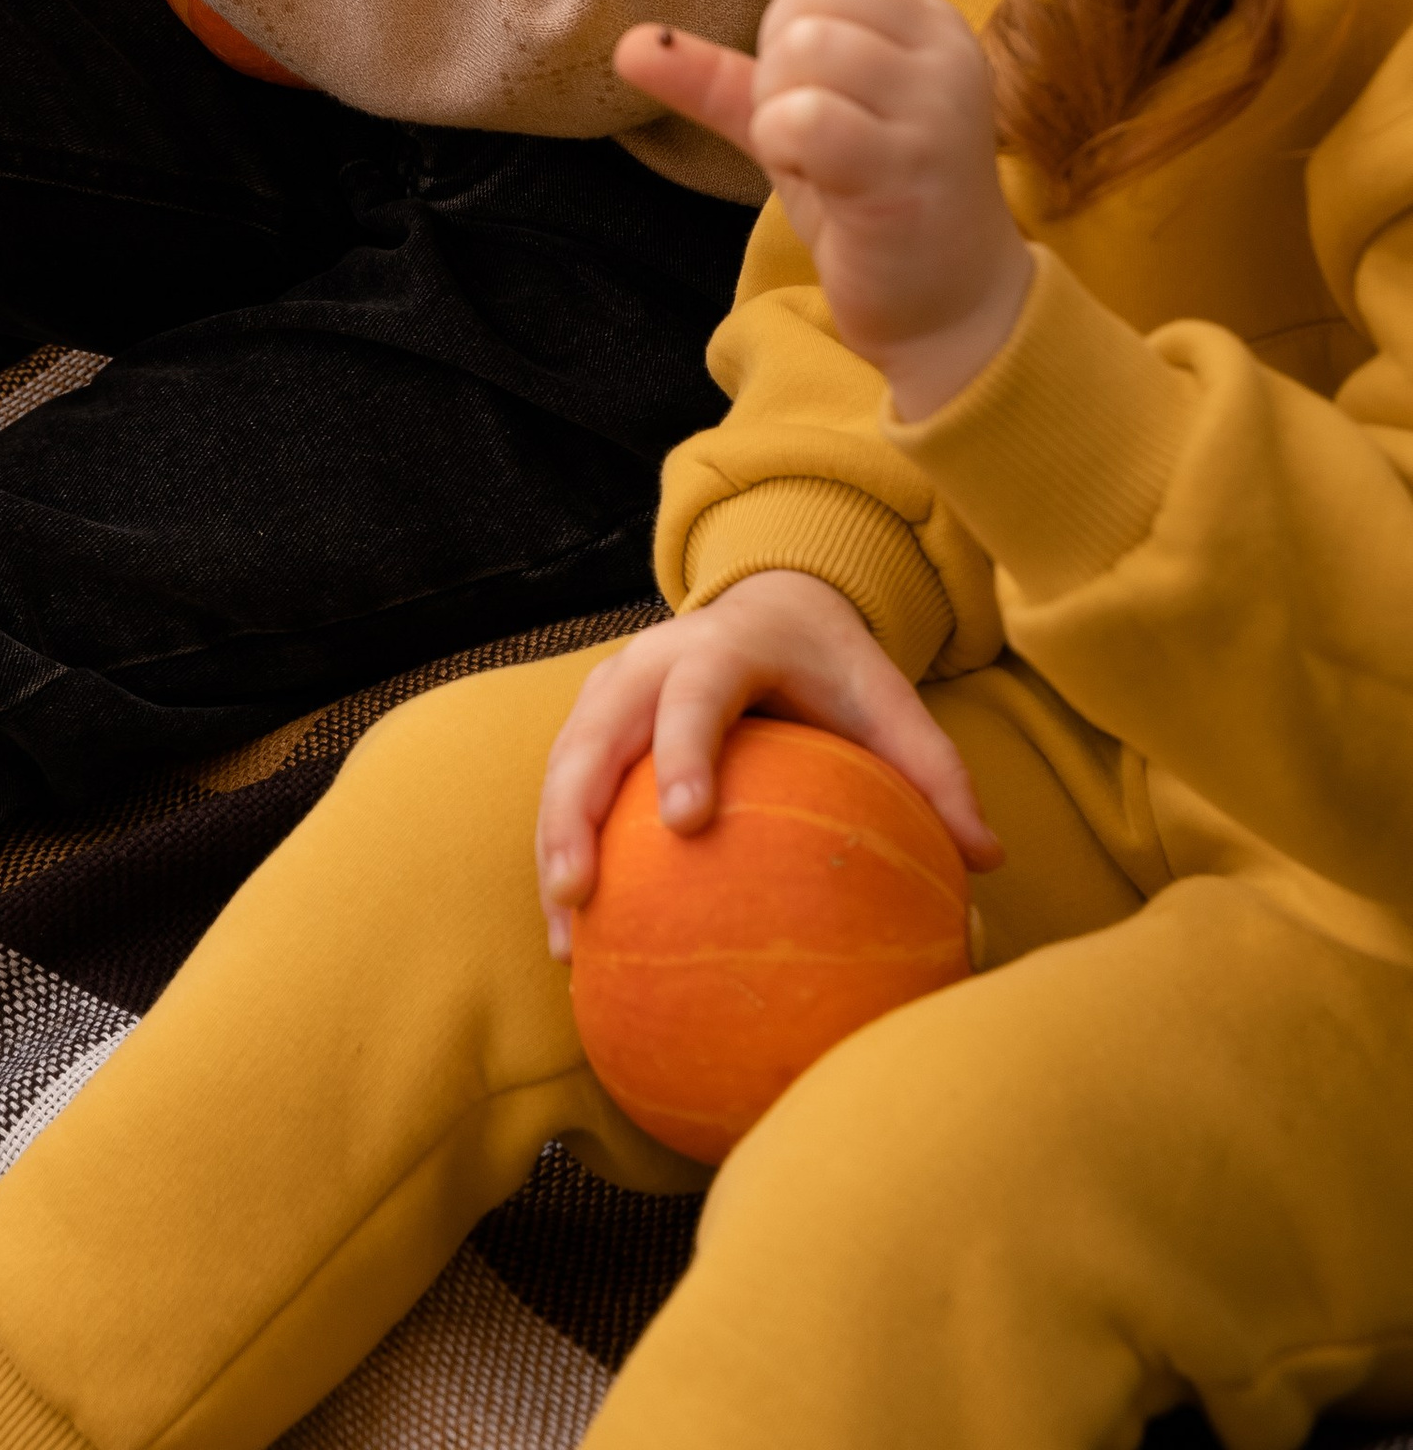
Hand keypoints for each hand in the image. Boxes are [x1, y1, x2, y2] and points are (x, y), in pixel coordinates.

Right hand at [535, 571, 1001, 955]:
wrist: (769, 605)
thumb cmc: (834, 669)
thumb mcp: (889, 702)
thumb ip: (936, 773)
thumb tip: (989, 861)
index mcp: (725, 644)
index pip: (696, 693)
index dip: (684, 751)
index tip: (685, 823)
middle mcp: (653, 660)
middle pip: (596, 729)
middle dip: (577, 809)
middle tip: (582, 892)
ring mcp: (612, 688)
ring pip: (564, 762)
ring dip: (554, 845)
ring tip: (563, 937)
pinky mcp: (594, 722)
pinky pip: (564, 786)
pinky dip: (559, 853)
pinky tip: (570, 937)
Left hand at [617, 0, 1030, 420]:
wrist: (949, 310)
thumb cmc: (872, 200)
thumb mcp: (798, 120)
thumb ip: (721, 77)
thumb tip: (627, 44)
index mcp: (929, 22)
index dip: (790, 16)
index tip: (816, 87)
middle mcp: (945, 50)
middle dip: (780, 63)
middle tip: (812, 129)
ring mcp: (935, 108)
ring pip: (807, 48)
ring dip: (780, 110)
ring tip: (818, 157)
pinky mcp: (906, 169)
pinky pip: (803, 117)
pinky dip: (782, 146)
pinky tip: (815, 178)